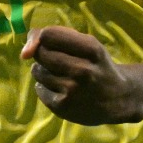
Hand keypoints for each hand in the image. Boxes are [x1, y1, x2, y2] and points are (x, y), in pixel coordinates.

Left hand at [20, 26, 142, 124]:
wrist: (118, 97)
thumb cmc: (97, 65)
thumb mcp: (88, 44)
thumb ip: (56, 37)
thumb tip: (24, 52)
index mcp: (91, 49)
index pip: (49, 34)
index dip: (42, 37)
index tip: (46, 42)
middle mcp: (83, 70)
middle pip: (41, 53)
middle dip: (43, 54)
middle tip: (58, 60)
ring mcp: (72, 90)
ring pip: (37, 71)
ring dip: (43, 71)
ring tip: (61, 75)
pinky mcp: (63, 107)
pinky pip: (39, 88)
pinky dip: (45, 86)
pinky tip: (60, 88)